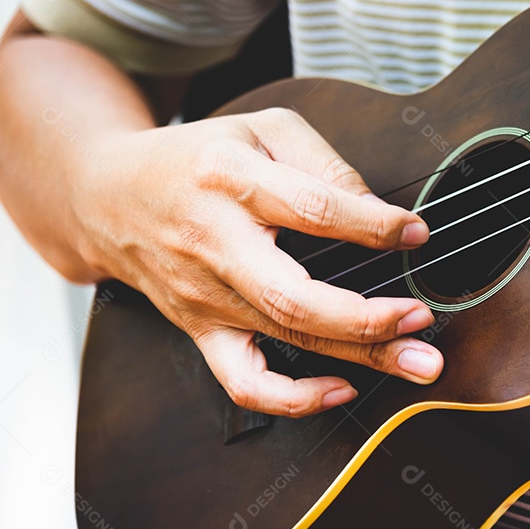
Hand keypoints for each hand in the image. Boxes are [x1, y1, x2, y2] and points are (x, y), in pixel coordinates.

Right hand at [75, 107, 442, 416]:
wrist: (108, 195)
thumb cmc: (198, 158)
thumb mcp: (264, 130)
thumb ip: (326, 164)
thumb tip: (380, 213)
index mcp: (232, 180)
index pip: (312, 208)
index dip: (373, 225)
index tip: (415, 233)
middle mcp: (215, 243)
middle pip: (293, 296)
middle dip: (367, 318)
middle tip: (421, 319)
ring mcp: (205, 295)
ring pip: (285, 339)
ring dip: (360, 356)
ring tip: (418, 363)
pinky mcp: (201, 329)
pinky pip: (244, 381)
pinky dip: (294, 398)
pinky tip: (341, 388)